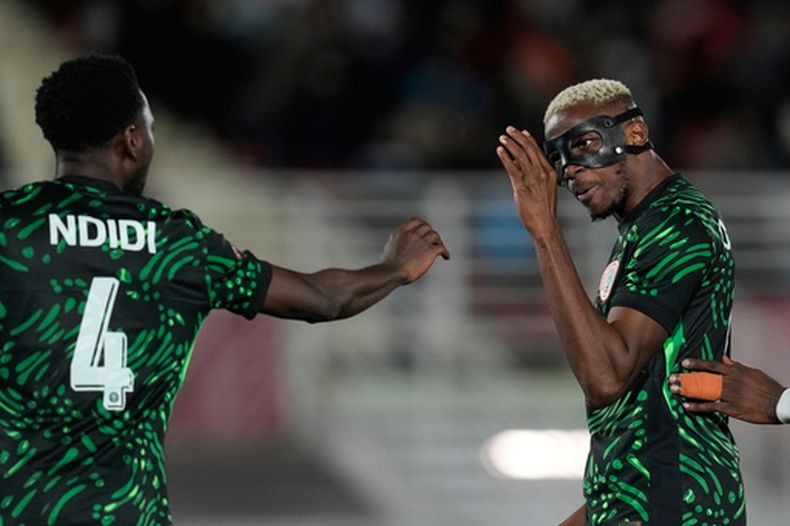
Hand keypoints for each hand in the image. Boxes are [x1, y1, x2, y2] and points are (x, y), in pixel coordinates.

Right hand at [382, 218, 449, 283]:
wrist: (393, 272)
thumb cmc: (388, 266)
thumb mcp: (389, 248)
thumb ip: (397, 244)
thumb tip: (398, 248)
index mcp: (402, 231)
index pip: (415, 221)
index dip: (422, 224)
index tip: (425, 229)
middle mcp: (413, 234)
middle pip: (427, 228)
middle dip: (431, 232)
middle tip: (433, 239)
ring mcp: (422, 241)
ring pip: (435, 236)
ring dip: (438, 241)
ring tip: (439, 247)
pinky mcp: (430, 251)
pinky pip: (442, 248)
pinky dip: (445, 252)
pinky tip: (446, 257)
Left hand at [496, 126, 557, 236]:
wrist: (545, 223)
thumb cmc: (544, 208)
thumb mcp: (545, 188)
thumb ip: (535, 175)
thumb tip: (521, 164)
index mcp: (549, 172)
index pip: (537, 151)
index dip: (528, 140)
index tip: (521, 132)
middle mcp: (542, 172)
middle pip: (528, 149)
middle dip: (517, 137)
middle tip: (508, 130)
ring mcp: (532, 179)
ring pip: (520, 156)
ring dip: (510, 145)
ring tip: (502, 138)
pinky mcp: (522, 186)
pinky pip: (512, 168)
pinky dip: (505, 157)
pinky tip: (500, 151)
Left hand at [668, 356, 785, 423]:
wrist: (780, 403)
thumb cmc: (768, 388)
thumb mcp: (752, 372)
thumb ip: (736, 366)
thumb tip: (724, 359)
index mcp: (735, 372)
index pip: (711, 365)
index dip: (696, 364)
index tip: (683, 363)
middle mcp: (730, 382)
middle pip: (703, 378)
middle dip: (687, 378)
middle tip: (672, 378)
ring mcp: (730, 395)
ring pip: (704, 392)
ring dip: (688, 391)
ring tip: (674, 390)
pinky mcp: (732, 408)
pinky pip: (711, 406)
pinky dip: (698, 406)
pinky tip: (687, 406)